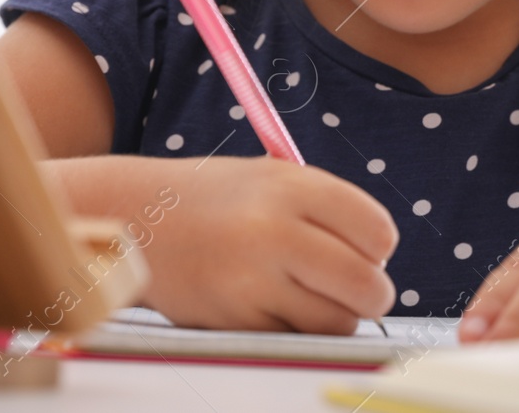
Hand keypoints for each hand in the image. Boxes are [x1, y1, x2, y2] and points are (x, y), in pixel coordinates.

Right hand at [59, 155, 399, 333]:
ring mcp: (252, 279)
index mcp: (294, 186)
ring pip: (335, 322)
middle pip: (366, 285)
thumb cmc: (219, 201)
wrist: (138, 217)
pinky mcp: (233, 318)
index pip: (377, 231)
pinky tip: (271, 305)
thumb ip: (329, 212)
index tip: (366, 252)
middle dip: (371, 296)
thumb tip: (379, 263)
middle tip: (358, 292)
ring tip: (311, 297)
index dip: (379, 249)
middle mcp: (275, 230)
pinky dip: (294, 330)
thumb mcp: (274, 180)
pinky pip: (294, 338)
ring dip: (336, 318)